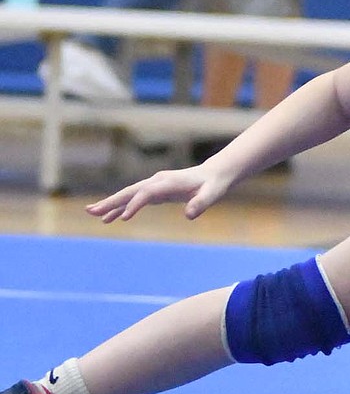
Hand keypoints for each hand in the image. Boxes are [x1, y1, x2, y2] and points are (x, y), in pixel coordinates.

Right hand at [85, 164, 233, 222]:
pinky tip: (110, 218)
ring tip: (93, 213)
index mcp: (169, 182)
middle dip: (111, 201)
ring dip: (111, 204)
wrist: (214, 174)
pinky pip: (135, 200)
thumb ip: (201, 203)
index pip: (147, 193)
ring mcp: (154, 185)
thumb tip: (190, 215)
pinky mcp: (155, 192)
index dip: (135, 204)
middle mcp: (158, 181)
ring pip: (129, 195)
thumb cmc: (214, 185)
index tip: (123, 218)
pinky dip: (122, 208)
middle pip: (131, 191)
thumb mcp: (212, 194)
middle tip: (92, 211)